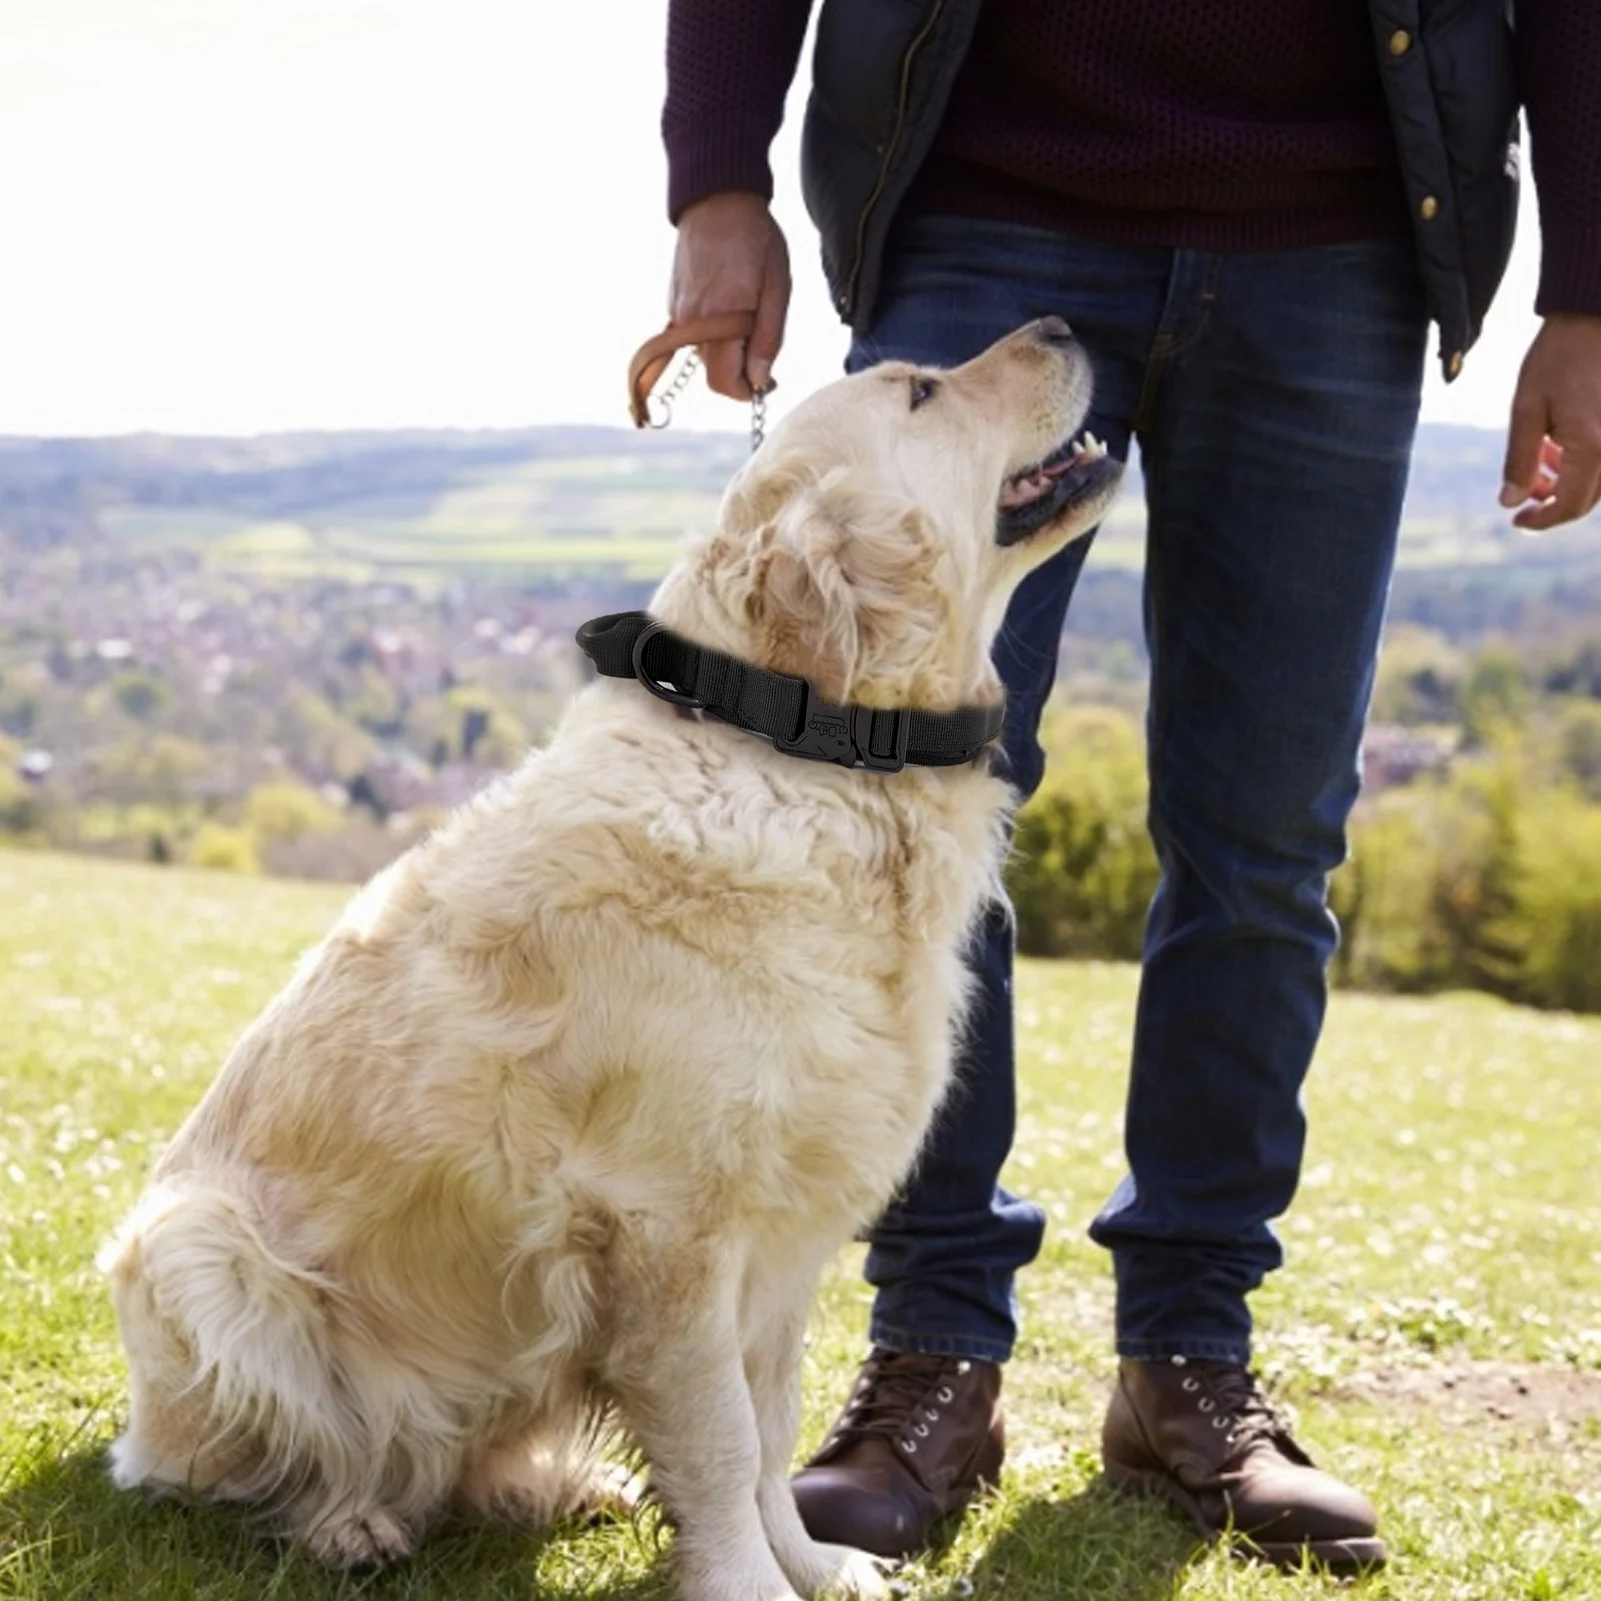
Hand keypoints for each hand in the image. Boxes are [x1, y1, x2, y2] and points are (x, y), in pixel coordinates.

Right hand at [670, 191, 789, 400]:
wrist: (717, 199)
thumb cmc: (754, 239)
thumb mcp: (776, 288)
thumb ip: (767, 338)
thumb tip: (760, 379)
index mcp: (717, 321)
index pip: (723, 382)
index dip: (747, 391)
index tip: (767, 383)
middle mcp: (690, 323)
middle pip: (713, 374)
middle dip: (739, 374)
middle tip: (763, 354)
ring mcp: (678, 314)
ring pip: (705, 355)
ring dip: (728, 352)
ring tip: (749, 317)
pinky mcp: (674, 303)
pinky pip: (696, 335)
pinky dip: (715, 335)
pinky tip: (731, 306)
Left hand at [1500, 312, 1600, 530]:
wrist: (1596, 315)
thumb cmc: (1558, 357)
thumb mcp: (1526, 409)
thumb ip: (1519, 460)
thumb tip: (1510, 502)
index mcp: (1592, 447)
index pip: (1568, 506)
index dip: (1540, 521)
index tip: (1516, 519)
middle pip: (1586, 499)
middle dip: (1551, 501)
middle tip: (1523, 490)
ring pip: (1598, 483)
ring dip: (1566, 482)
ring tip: (1541, 458)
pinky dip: (1582, 464)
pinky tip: (1560, 445)